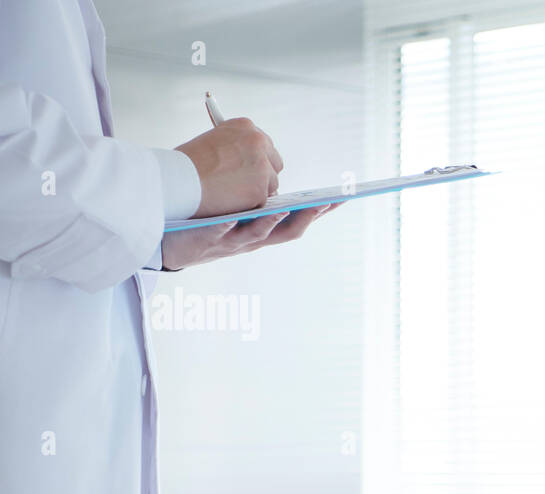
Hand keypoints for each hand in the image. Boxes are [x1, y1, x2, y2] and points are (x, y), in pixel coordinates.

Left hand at [161, 203, 339, 270]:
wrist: (166, 237)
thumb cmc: (203, 216)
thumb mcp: (237, 204)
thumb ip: (254, 188)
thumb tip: (270, 162)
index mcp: (264, 228)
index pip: (299, 219)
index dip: (321, 211)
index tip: (341, 198)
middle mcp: (253, 238)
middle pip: (288, 231)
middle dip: (307, 216)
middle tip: (324, 202)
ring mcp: (231, 242)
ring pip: (257, 235)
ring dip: (272, 222)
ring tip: (282, 208)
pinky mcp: (205, 241)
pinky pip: (218, 234)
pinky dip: (228, 227)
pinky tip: (233, 216)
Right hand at [175, 117, 284, 217]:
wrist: (178, 179)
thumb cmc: (187, 164)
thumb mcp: (212, 141)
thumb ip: (234, 148)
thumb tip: (247, 162)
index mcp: (245, 126)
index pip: (264, 144)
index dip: (256, 159)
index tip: (249, 168)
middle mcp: (257, 141)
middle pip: (274, 163)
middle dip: (264, 176)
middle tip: (246, 186)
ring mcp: (261, 166)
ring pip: (271, 184)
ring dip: (257, 192)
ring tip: (231, 194)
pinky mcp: (260, 189)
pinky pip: (263, 201)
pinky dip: (249, 205)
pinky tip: (231, 202)